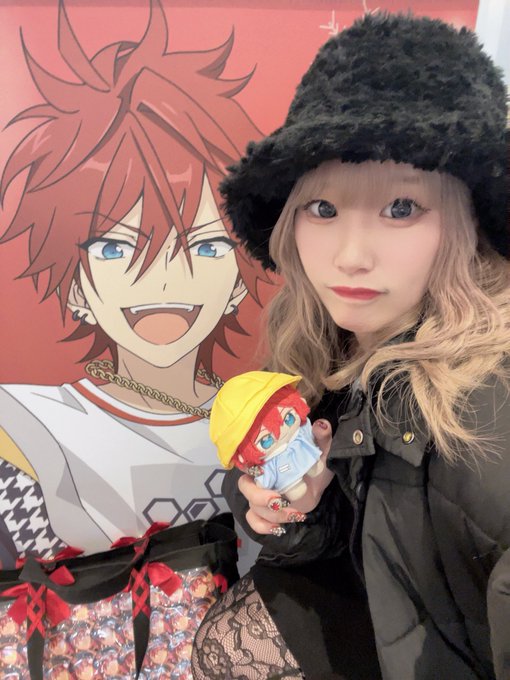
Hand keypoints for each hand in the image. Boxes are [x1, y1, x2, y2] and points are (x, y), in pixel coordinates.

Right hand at [239, 419, 333, 534]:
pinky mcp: (266, 513)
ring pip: (253, 507)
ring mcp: (261, 496)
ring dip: (272, 515)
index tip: (261, 471)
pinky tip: (278, 528)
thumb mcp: (321, 450)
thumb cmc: (315, 463)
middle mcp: (260, 477)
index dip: (248, 467)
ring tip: (295, 513)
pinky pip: (254, 521)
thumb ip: (322, 437)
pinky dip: (263, 527)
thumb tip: (321, 424)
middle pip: (245, 487)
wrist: (318, 482)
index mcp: (268, 460)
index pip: (247, 460)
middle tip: (278, 500)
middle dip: (259, 496)